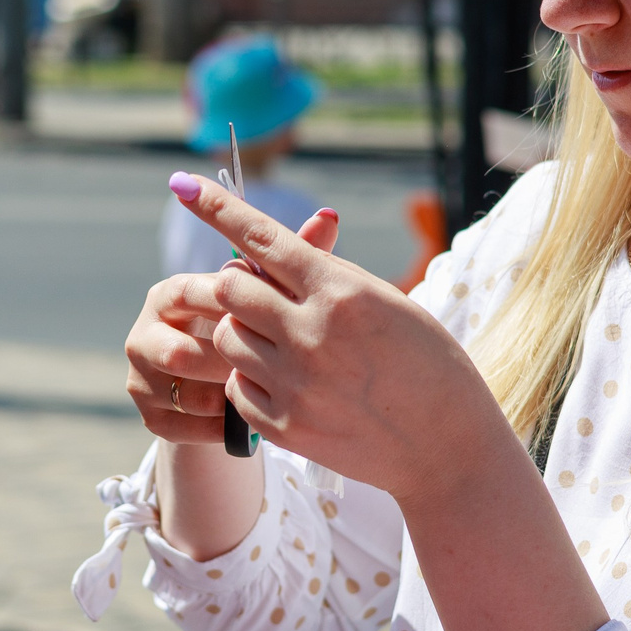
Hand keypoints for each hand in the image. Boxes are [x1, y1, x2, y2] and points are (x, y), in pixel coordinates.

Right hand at [126, 208, 340, 446]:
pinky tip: (250, 421)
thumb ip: (295, 256)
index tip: (276, 322)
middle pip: (183, 352)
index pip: (192, 294)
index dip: (233, 309)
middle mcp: (144, 333)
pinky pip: (186, 428)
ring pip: (186, 394)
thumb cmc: (259, 327)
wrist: (233, 388)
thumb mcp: (273, 292)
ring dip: (229, 398)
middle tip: (276, 370)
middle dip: (232, 363)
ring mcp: (141, 378)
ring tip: (265, 396)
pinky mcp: (149, 417)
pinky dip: (222, 428)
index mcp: (169, 294)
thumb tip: (329, 217)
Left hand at [166, 175, 509, 502]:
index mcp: (341, 292)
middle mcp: (311, 334)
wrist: (447, 446)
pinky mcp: (284, 427)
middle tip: (259, 297)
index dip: (217, 208)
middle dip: (235, 287)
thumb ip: (326, 276)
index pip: (262, 238)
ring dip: (243, 334)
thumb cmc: (426, 363)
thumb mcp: (388, 302)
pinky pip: (236, 388)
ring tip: (286, 347)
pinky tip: (290, 385)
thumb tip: (264, 259)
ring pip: (228, 339)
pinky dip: (251, 380)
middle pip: (230, 289)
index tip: (183, 185)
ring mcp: (294, 384)